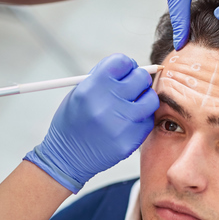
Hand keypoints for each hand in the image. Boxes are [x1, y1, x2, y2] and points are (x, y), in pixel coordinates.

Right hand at [25, 54, 158, 192]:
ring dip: (144, 99)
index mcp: (91, 88)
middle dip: (139, 80)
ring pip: (151, 99)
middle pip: (140, 78)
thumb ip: (103, 78)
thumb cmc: (73, 122)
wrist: (67, 157)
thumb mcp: (79, 93)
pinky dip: (142, 119)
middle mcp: (107, 104)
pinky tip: (128, 123)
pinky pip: (148, 121)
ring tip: (132, 105)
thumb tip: (129, 66)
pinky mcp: (130, 140)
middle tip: (134, 87)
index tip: (126, 72)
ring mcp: (121, 123)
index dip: (126, 65)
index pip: (122, 62)